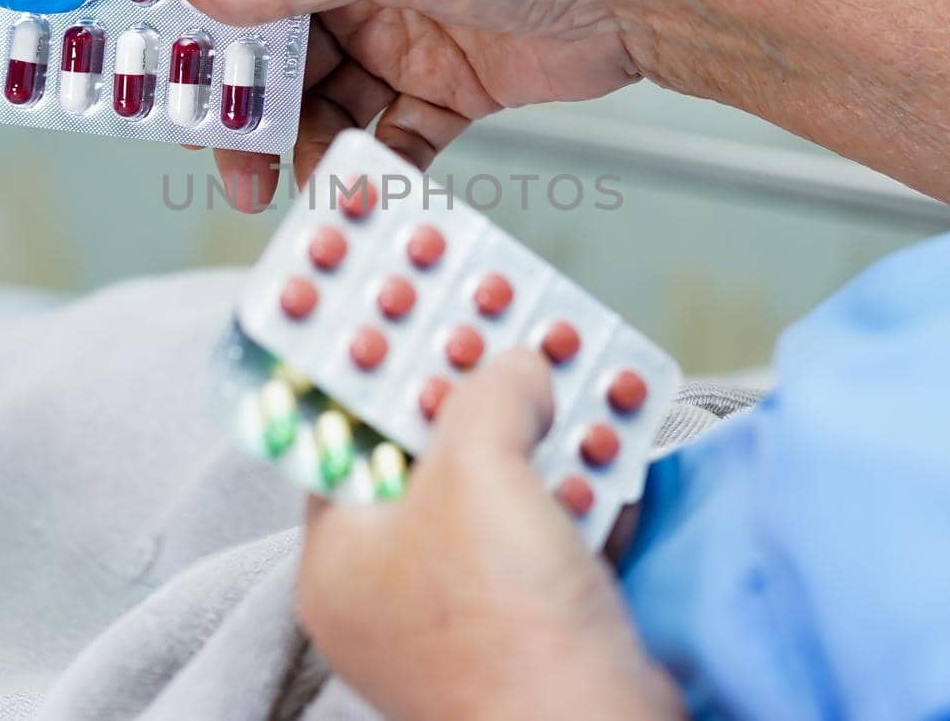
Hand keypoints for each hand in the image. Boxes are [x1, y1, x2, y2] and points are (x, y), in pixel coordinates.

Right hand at [175, 0, 671, 209]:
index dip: (206, 28)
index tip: (168, 80)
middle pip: (281, 57)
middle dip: (253, 114)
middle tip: (234, 167)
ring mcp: (404, 42)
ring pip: (329, 109)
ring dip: (312, 151)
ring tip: (307, 186)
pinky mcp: (447, 94)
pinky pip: (391, 141)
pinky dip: (376, 168)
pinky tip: (368, 188)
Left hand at [297, 349, 681, 720]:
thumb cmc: (506, 624)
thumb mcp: (477, 472)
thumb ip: (486, 395)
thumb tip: (513, 365)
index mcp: (340, 559)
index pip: (343, 438)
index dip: (380, 371)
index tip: (414, 318)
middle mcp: (390, 592)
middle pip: (428, 460)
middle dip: (478, 396)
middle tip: (507, 334)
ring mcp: (460, 617)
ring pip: (497, 496)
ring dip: (543, 438)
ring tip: (576, 372)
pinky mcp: (529, 632)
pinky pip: (547, 538)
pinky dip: (578, 493)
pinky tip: (609, 446)